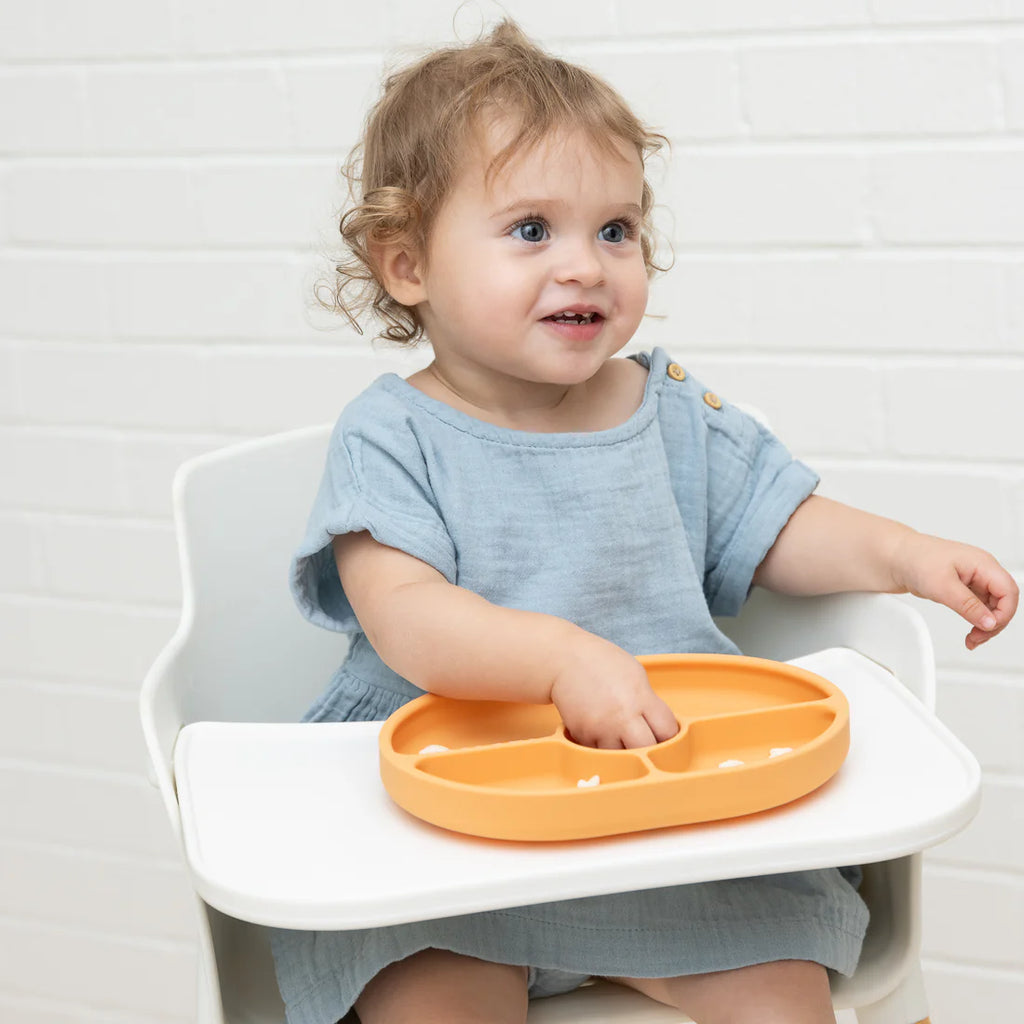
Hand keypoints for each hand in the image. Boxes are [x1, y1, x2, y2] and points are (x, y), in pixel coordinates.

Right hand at [550, 631, 678, 748]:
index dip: (669, 735)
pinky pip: (599, 752)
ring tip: (620, 734)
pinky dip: (603, 746)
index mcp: (640, 697)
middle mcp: (621, 716)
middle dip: (649, 749)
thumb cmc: (602, 663)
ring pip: (621, 757)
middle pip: (647, 751)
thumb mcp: (635, 675)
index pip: (667, 731)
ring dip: (624, 750)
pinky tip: (602, 729)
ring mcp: (600, 728)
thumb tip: (660, 728)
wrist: (563, 660)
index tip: (664, 734)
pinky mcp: (582, 735)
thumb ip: (648, 702)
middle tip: (645, 741)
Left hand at [892, 532, 1018, 649]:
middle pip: (1004, 601)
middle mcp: (982, 570)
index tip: (987, 628)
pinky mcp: (964, 588)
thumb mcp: (942, 585)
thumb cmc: (915, 560)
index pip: (1008, 591)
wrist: (895, 557)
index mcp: (982, 564)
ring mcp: (974, 579)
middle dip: (994, 623)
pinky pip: (979, 607)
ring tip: (973, 639)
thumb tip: (989, 622)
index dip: (1004, 613)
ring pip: (993, 606)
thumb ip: (968, 606)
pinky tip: (971, 631)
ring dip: (986, 625)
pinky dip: (976, 621)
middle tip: (977, 638)